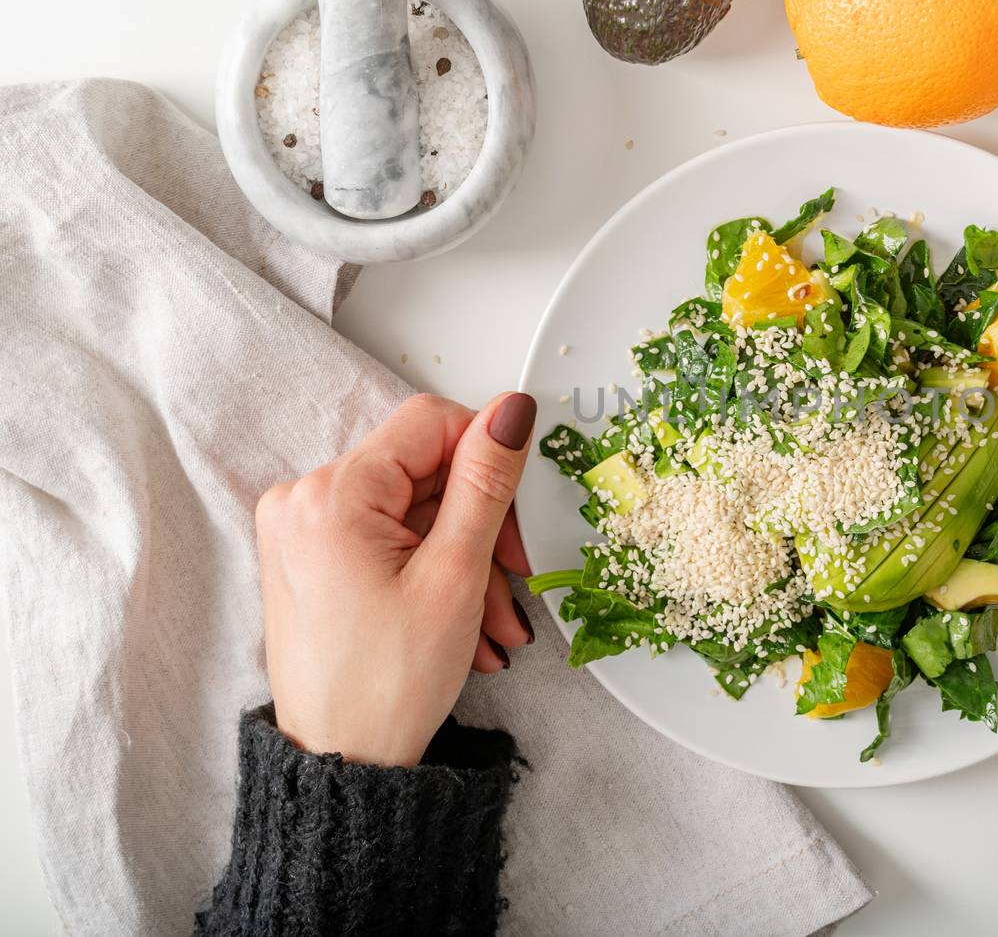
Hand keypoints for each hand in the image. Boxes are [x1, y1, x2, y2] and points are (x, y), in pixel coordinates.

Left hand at [255, 392, 538, 765]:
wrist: (341, 765)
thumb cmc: (386, 686)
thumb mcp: (455, 574)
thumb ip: (485, 482)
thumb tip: (510, 410)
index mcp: (330, 494)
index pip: (430, 424)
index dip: (487, 458)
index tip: (517, 512)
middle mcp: (302, 500)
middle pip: (425, 474)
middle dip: (480, 529)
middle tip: (515, 581)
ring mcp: (302, 531)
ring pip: (415, 513)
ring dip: (465, 562)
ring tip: (493, 625)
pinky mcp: (311, 558)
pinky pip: (390, 540)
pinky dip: (433, 572)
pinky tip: (465, 623)